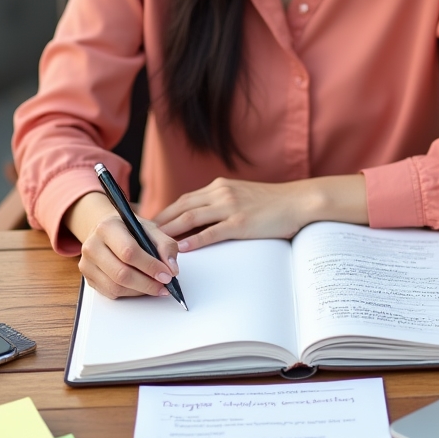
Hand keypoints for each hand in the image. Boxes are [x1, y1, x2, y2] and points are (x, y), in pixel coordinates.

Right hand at [64, 192, 179, 299]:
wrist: (106, 231)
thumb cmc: (129, 229)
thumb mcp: (150, 229)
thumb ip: (165, 245)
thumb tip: (172, 269)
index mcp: (107, 227)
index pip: (129, 252)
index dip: (150, 266)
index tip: (167, 275)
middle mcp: (92, 245)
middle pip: (121, 273)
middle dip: (147, 283)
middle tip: (165, 286)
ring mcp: (87, 264)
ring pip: (115, 287)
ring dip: (140, 290)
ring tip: (156, 287)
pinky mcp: (88, 278)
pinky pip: (111, 293)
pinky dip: (130, 293)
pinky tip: (142, 287)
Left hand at [153, 174, 367, 251]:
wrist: (299, 200)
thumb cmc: (272, 203)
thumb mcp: (241, 196)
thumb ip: (220, 204)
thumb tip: (198, 221)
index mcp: (219, 187)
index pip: (183, 200)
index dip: (163, 213)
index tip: (146, 225)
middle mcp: (221, 193)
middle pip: (180, 208)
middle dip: (158, 223)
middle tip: (139, 238)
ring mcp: (230, 207)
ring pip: (191, 219)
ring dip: (169, 233)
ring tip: (152, 245)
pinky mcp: (241, 222)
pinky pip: (212, 232)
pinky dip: (194, 241)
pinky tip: (181, 250)